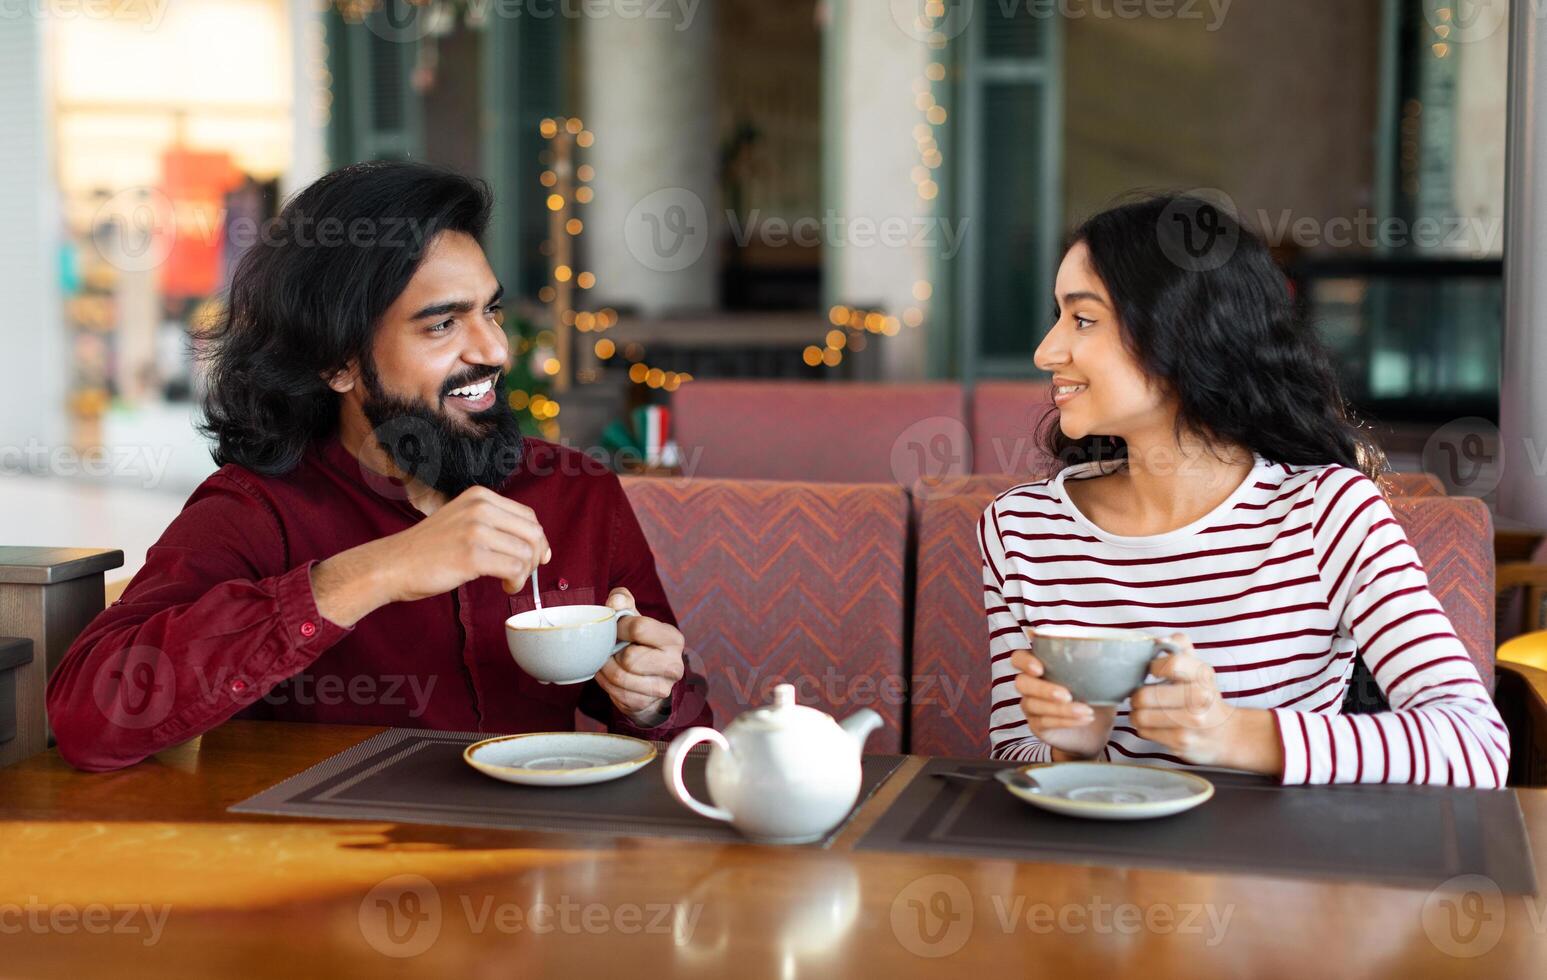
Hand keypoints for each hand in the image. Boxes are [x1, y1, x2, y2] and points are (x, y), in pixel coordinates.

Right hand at [382, 486, 550, 601]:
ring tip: (509, 582)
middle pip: (533, 533)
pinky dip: (515, 582)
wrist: (393, 564)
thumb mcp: (462, 520)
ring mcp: (476, 531)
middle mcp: (480, 508)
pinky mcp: (472, 556)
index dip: (537, 540)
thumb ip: (494, 523)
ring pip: (526, 553)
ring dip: (524, 574)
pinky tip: (504, 586)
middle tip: (522, 573)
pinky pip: (514, 569)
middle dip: (535, 557)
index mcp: (480, 496)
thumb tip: (537, 544)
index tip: (535, 557)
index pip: (528, 515)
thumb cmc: (428, 549)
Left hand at [595, 588, 684, 724]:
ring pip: (619, 677)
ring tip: (607, 660)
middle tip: (611, 647)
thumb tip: (615, 601)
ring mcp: (660, 688)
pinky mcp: (644, 704)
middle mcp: (673, 666)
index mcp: (673, 639)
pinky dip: (604, 682)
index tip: (615, 628)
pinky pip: (614, 693)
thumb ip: (623, 601)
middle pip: (629, 658)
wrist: (649, 679)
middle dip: (613, 651)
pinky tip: (607, 674)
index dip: (619, 626)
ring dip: (605, 668)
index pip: (640, 628)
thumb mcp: (635, 618)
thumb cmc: (640, 642)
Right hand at [1011, 641, 1115, 759]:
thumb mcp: (1099, 679)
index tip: (1039, 668)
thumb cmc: (1094, 698)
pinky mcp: (1037, 726)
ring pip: (1033, 704)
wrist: (1096, 732)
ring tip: (1087, 711)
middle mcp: (1030, 685)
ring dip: (1061, 708)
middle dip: (1043, 689)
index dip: (1024, 661)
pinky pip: (1045, 721)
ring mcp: (1031, 706)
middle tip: (1067, 695)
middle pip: (1022, 683)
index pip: (1019, 658)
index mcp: (1041, 666)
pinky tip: (1085, 719)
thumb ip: (1095, 662)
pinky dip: (1065, 720)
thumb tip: (1107, 647)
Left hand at [1129, 635, 1237, 765]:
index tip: (1152, 671)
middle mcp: (1200, 698)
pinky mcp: (1182, 742)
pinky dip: (1144, 728)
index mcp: (1202, 674)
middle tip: (1140, 696)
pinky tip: (1154, 725)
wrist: (1227, 734)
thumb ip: (1179, 646)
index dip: (1153, 666)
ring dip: (1136, 713)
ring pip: (1140, 716)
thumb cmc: (1204, 696)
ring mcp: (1191, 723)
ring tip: (1144, 711)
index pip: (1171, 663)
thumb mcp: (1198, 668)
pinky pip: (1145, 732)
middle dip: (1136, 696)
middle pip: (1146, 695)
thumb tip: (1158, 640)